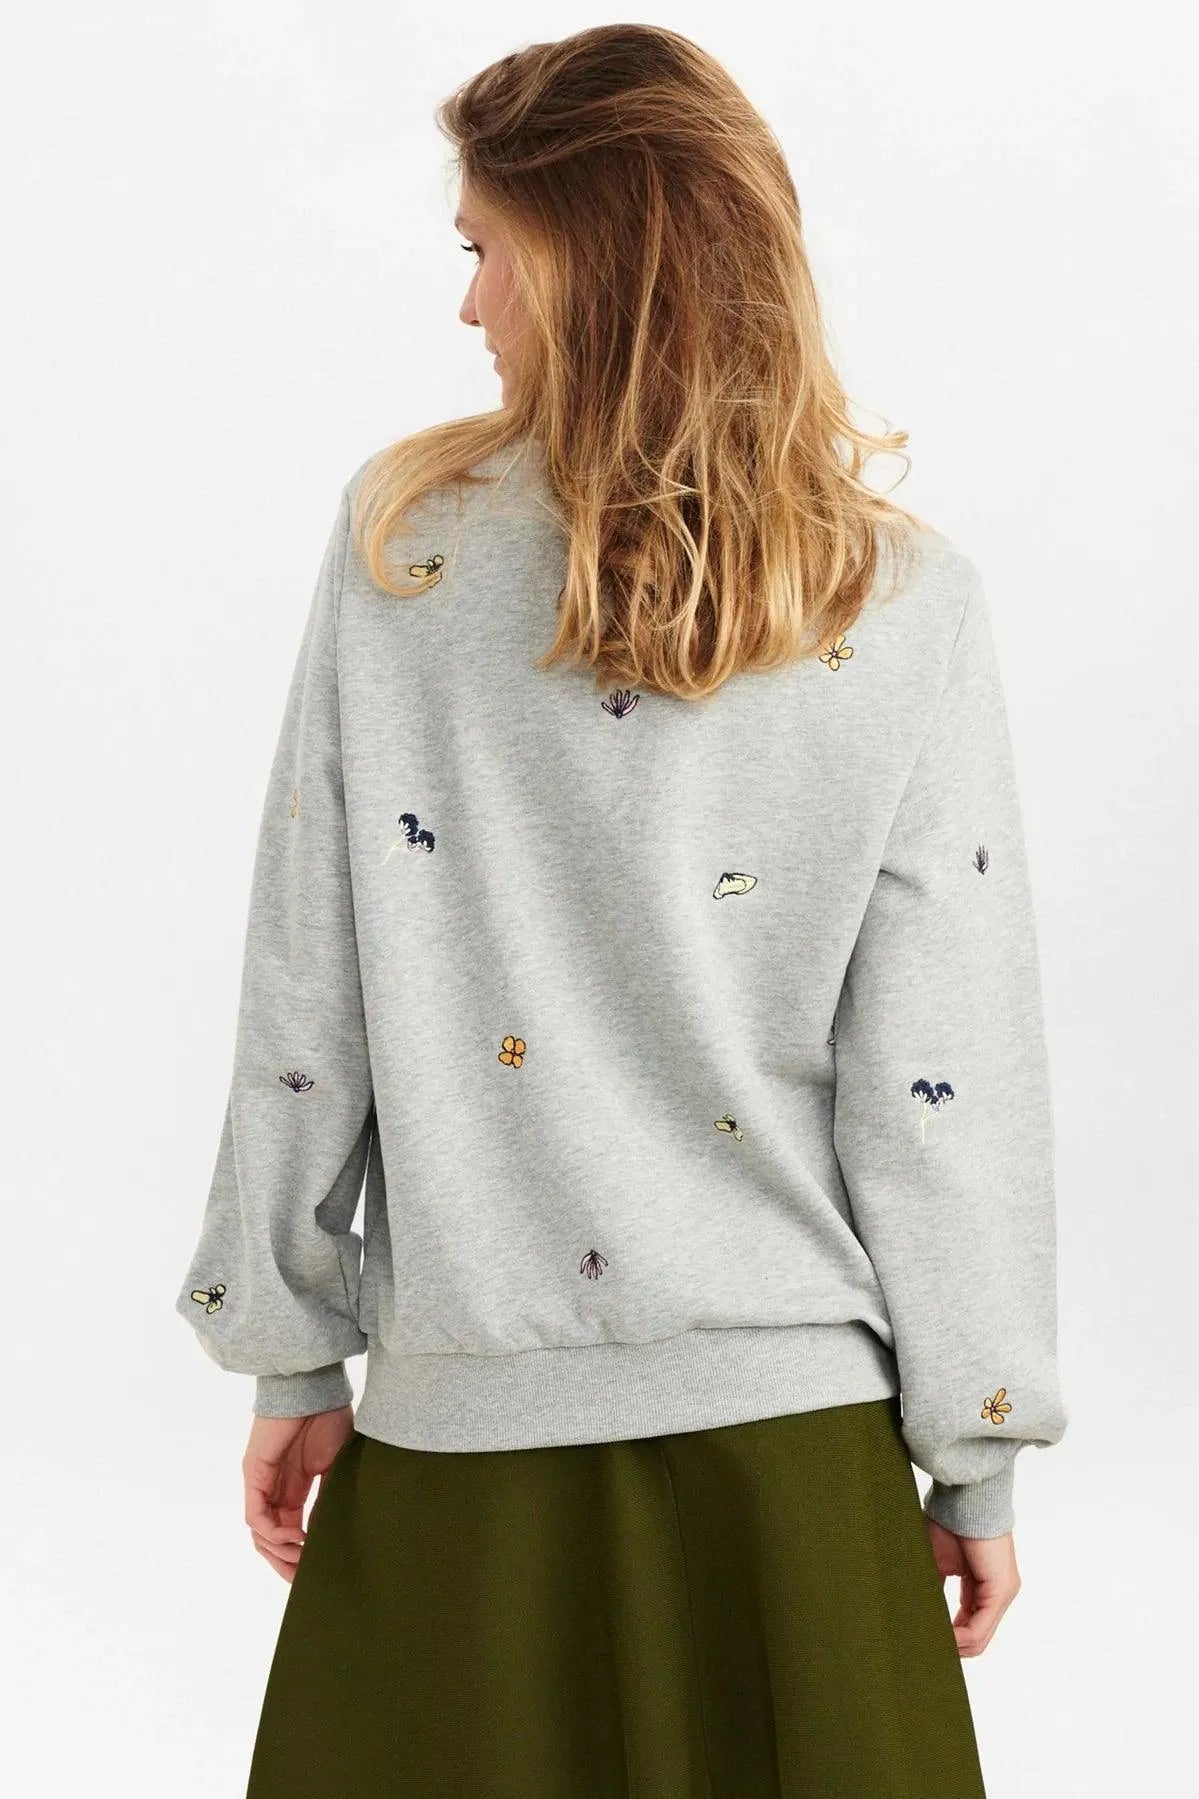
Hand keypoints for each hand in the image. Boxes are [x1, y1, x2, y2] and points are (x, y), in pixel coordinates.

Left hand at [242, 1405, 354, 1581]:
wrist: (314, 1387)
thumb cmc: (328, 1416)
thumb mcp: (335, 1465)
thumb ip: (329, 1496)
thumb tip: (331, 1530)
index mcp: (292, 1488)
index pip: (288, 1532)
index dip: (299, 1555)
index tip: (317, 1572)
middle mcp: (272, 1489)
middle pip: (268, 1540)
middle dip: (285, 1564)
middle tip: (304, 1580)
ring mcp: (260, 1483)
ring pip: (259, 1534)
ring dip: (280, 1553)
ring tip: (304, 1558)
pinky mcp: (254, 1475)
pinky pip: (256, 1517)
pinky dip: (274, 1533)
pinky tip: (298, 1536)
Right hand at [923, 1516, 1021, 1655]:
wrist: (964, 1499)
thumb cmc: (949, 1522)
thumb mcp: (936, 1563)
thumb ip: (934, 1590)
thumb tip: (916, 1614)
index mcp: (982, 1586)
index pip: (968, 1623)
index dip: (946, 1637)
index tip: (923, 1640)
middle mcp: (997, 1593)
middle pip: (975, 1637)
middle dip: (949, 1647)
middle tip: (923, 1649)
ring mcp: (1002, 1593)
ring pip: (978, 1638)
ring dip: (952, 1646)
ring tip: (926, 1646)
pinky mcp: (1000, 1590)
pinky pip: (980, 1628)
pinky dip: (958, 1638)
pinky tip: (940, 1639)